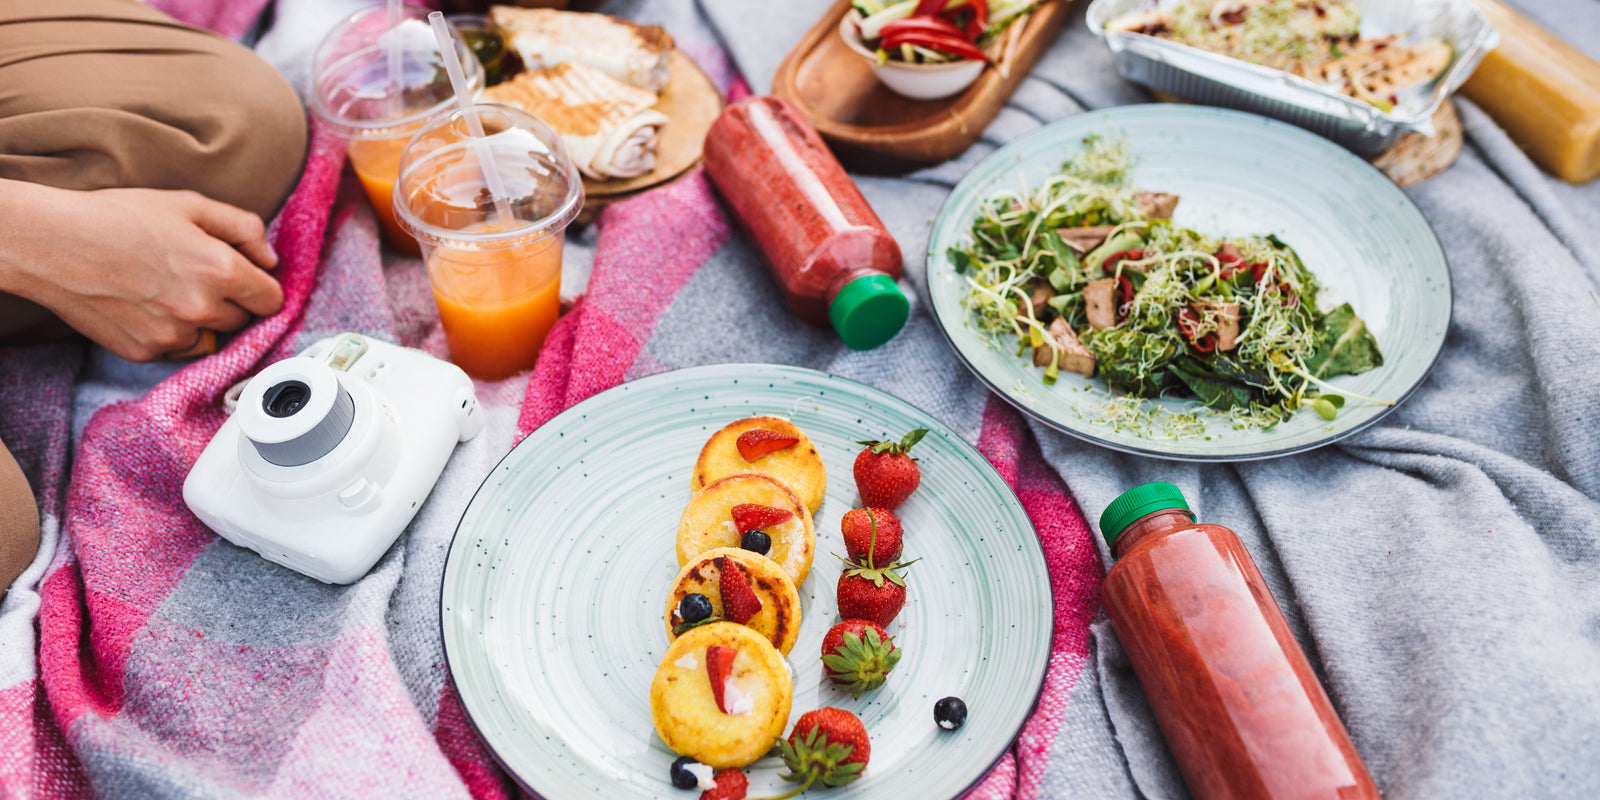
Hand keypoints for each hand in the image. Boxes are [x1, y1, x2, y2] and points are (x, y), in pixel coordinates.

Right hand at [0, 182, 283, 361]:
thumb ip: (243, 228)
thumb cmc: (118, 217)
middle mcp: (201, 309)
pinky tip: (145, 305)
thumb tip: (270, 259)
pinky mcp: (145, 352)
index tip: (248, 281)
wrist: (52, 243)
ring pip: (211, 338)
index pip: (272, 300)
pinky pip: (176, 349)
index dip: (262, 288)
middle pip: (243, 321)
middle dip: (230, 302)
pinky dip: (169, 333)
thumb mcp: (189, 205)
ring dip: (200, 321)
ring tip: (166, 290)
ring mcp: (173, 335)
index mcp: (220, 270)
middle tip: (195, 277)